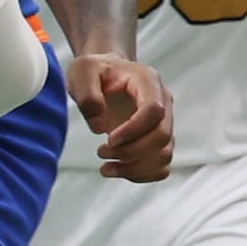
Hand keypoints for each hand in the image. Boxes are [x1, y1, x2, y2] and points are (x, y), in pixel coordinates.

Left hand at [67, 55, 173, 181]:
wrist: (103, 73)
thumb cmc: (94, 71)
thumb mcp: (82, 73)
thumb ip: (88, 96)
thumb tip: (100, 127)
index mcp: (147, 81)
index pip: (154, 110)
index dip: (134, 130)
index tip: (109, 140)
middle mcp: (163, 101)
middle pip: (162, 135)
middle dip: (131, 151)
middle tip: (101, 152)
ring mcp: (164, 122)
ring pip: (164, 153)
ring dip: (135, 166)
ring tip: (106, 166)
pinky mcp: (158, 139)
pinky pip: (161, 165)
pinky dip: (142, 174)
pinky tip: (118, 170)